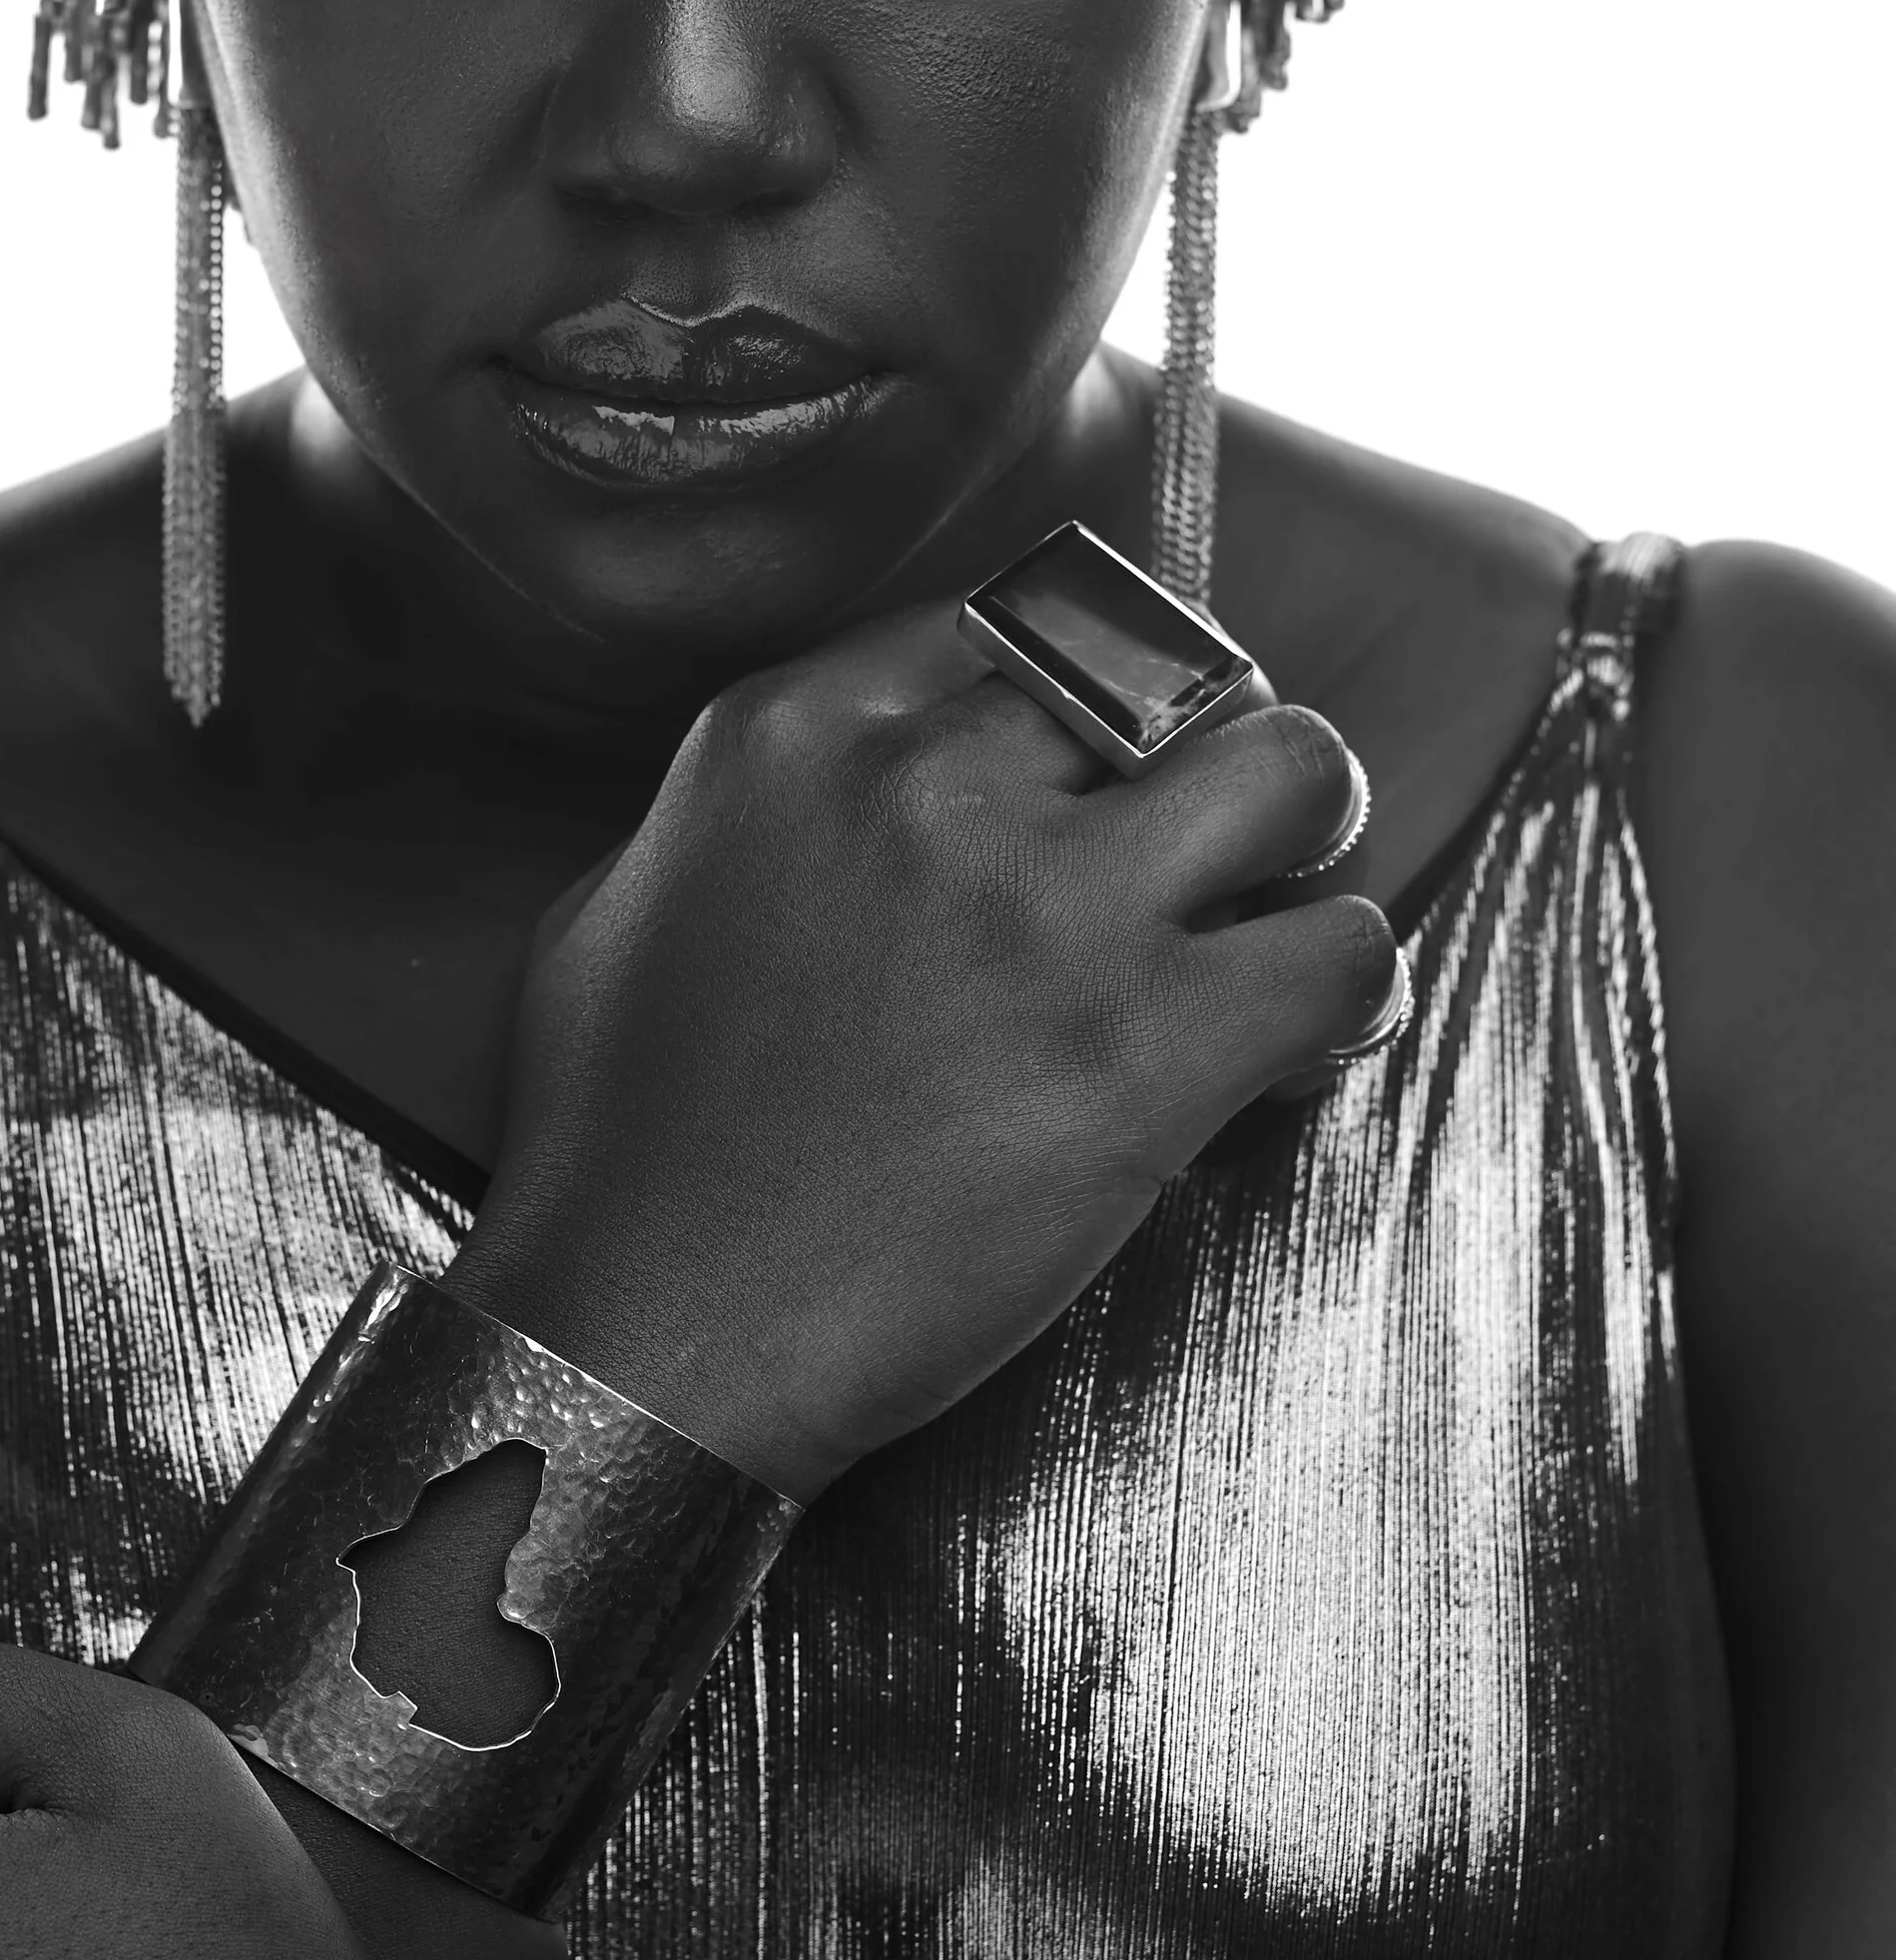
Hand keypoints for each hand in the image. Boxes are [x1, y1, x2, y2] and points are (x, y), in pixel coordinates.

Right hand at [451, 607, 1394, 1496]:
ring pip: (1295, 770)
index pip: (1022, 620)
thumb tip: (827, 799)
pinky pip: (1342, 951)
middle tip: (1221, 836)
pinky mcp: (1145, 1049)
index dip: (1093, 691)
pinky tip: (1294, 1043)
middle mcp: (928, 785)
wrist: (645, 1339)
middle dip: (1215, 745)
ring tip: (1277, 916)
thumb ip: (736, 814)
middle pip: (1171, 671)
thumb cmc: (614, 1152)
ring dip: (1310, 839)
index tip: (1109, 760)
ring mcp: (1047, 909)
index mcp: (794, 731)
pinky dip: (1345, 992)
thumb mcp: (616, 904)